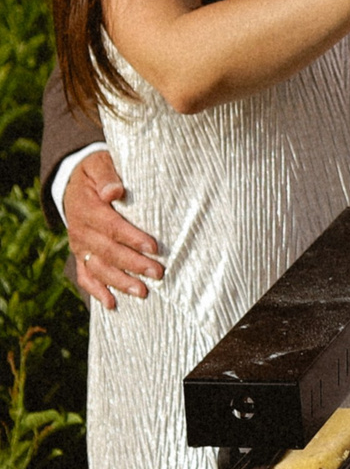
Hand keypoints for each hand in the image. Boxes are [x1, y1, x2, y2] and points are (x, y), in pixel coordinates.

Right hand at [64, 149, 159, 309]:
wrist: (71, 181)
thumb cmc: (96, 171)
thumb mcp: (100, 164)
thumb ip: (108, 176)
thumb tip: (114, 190)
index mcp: (87, 207)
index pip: (111, 226)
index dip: (131, 237)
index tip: (153, 246)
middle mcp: (80, 230)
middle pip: (107, 251)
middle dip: (133, 263)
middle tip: (158, 273)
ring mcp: (79, 245)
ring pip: (97, 267)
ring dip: (119, 282)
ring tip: (142, 292)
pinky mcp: (80, 254)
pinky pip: (85, 276)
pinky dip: (96, 291)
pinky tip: (112, 304)